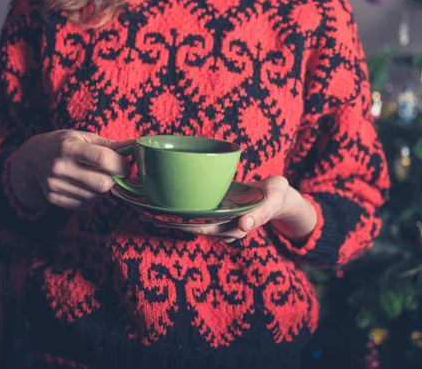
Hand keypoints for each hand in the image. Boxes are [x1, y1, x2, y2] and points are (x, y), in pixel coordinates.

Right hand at [10, 130, 130, 210]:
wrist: (32, 158)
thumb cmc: (63, 144)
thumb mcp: (83, 137)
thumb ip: (109, 144)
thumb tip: (135, 146)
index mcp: (69, 147)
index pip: (102, 159)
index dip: (120, 164)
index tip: (125, 166)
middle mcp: (60, 167)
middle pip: (102, 184)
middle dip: (114, 180)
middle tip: (113, 173)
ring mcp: (55, 185)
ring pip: (95, 197)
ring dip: (102, 189)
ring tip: (95, 177)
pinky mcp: (53, 198)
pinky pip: (85, 205)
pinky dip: (92, 198)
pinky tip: (85, 186)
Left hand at [153, 176, 316, 242]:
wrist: (278, 195)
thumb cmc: (277, 195)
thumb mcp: (275, 200)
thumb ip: (262, 212)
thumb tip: (243, 224)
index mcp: (233, 226)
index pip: (203, 226)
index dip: (182, 224)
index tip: (163, 219)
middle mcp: (222, 225)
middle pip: (191, 224)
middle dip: (168, 221)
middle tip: (144, 212)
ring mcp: (218, 218)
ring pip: (189, 219)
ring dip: (168, 216)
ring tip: (144, 208)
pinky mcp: (215, 208)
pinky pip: (194, 209)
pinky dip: (178, 207)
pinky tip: (161, 200)